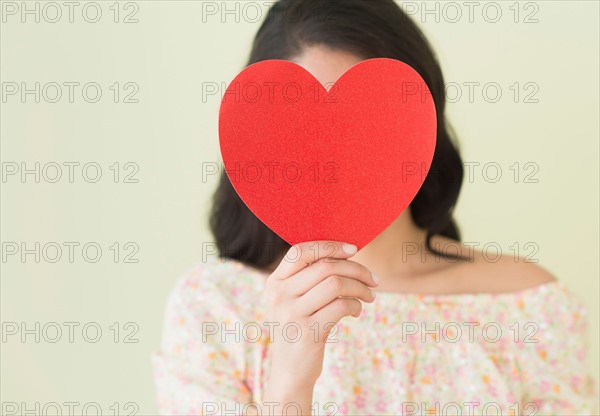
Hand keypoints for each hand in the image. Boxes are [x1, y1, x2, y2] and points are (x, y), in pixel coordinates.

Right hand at [263, 241, 377, 406]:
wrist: (289, 371)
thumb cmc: (299, 329)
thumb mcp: (294, 301)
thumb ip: (310, 278)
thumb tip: (347, 253)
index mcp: (275, 282)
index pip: (301, 251)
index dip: (330, 246)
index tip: (353, 249)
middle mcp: (279, 295)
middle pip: (325, 267)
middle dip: (356, 269)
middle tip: (372, 280)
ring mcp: (291, 313)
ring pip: (336, 284)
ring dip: (360, 288)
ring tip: (368, 296)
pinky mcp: (307, 332)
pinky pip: (341, 306)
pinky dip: (355, 305)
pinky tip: (356, 311)